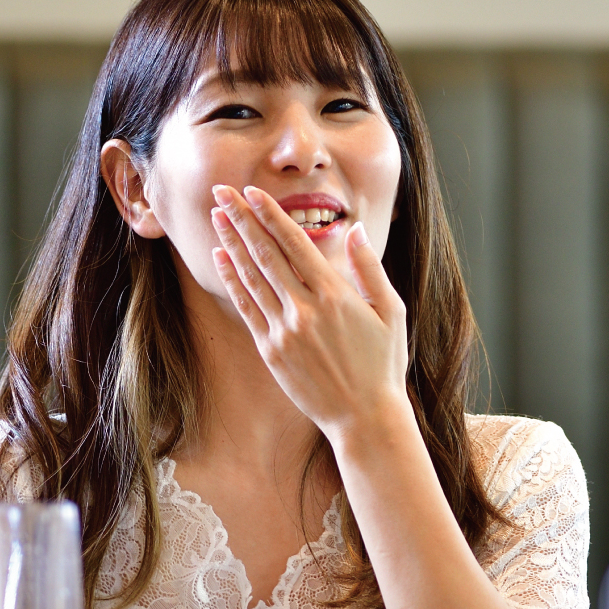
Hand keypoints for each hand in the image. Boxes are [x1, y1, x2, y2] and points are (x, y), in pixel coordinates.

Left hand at [208, 185, 410, 438]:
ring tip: (216, 216)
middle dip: (242, 218)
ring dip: (231, 243)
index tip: (252, 192)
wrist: (364, 417)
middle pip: (266, 253)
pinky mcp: (271, 350)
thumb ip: (370, 269)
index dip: (270, 214)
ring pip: (251, 276)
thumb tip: (355, 231)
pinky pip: (246, 307)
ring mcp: (284, 330)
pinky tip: (220, 258)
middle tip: (222, 191)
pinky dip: (232, 280)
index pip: (295, 243)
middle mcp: (306, 309)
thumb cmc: (383, 364)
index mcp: (336, 295)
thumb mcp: (392, 312)